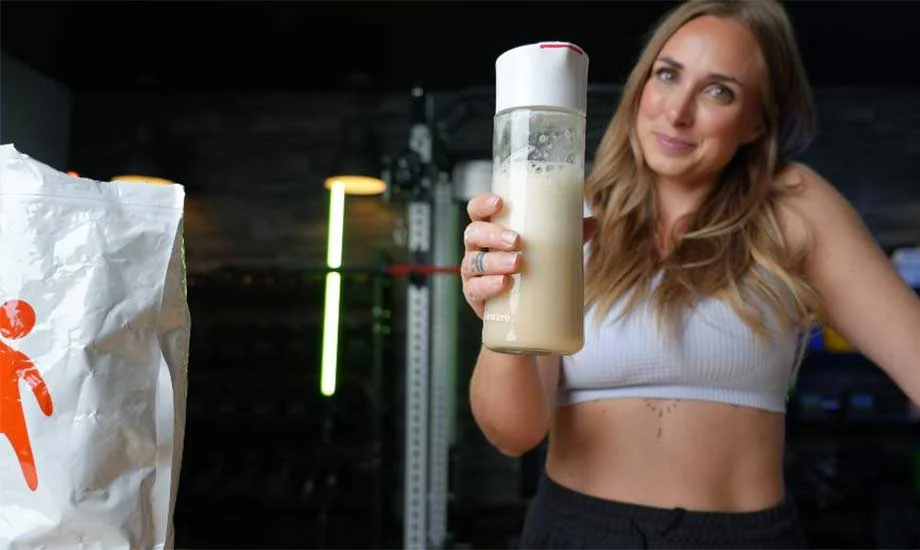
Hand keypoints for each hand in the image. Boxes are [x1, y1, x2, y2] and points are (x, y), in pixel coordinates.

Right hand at [461, 193, 598, 318]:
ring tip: (518, 263)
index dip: (483, 203)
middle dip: (493, 234)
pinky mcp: (475, 297)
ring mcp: (473, 273)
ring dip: (494, 261)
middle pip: (473, 233)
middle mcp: (477, 249)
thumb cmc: (533, 269)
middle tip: (517, 240)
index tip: (500, 203)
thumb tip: (592, 221)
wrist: (525, 312)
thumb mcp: (551, 250)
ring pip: (474, 262)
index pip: (477, 211)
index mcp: (490, 230)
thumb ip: (569, 235)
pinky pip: (474, 290)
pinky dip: (487, 286)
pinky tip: (503, 284)